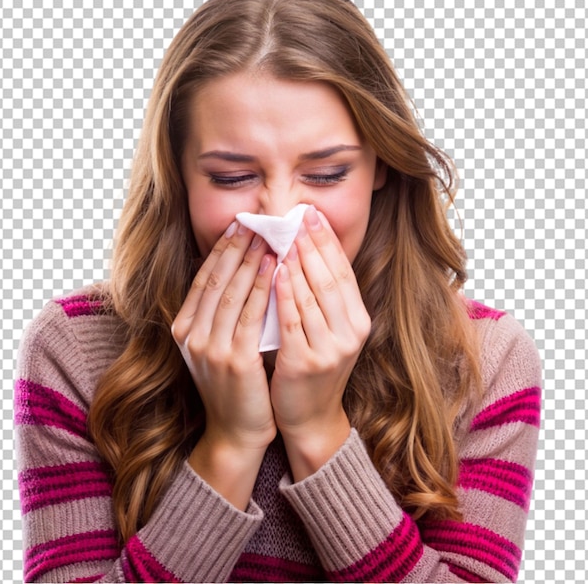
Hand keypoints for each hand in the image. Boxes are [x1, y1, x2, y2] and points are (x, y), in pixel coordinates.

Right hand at [171, 222, 276, 507]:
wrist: (235, 432)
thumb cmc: (233, 386)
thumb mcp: (216, 347)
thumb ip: (220, 314)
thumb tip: (238, 272)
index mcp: (184, 330)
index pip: (204, 280)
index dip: (221, 251)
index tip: (237, 226)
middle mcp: (191, 335)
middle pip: (216, 280)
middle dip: (236, 247)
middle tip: (254, 219)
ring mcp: (209, 348)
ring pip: (232, 292)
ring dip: (250, 260)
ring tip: (266, 235)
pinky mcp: (233, 359)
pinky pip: (250, 313)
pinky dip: (262, 286)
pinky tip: (274, 266)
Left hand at [271, 206, 370, 479]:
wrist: (310, 417)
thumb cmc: (314, 368)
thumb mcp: (329, 331)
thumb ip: (323, 298)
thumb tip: (307, 251)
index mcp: (359, 321)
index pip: (343, 272)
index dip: (328, 242)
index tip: (313, 215)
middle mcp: (351, 332)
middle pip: (330, 278)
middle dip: (312, 244)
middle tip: (297, 216)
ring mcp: (331, 348)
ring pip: (312, 295)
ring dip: (297, 262)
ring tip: (283, 235)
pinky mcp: (306, 362)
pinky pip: (292, 319)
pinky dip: (284, 292)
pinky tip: (275, 270)